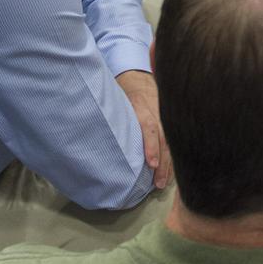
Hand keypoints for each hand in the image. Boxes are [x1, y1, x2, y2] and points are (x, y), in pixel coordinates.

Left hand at [116, 70, 172, 190]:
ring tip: (162, 184)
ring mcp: (165, 119)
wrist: (139, 80)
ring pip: (171, 143)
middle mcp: (157, 113)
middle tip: (158, 183)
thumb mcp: (117, 100)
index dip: (151, 146)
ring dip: (168, 164)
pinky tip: (168, 173)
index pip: (150, 127)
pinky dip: (171, 159)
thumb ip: (111, 116)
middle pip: (163, 139)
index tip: (151, 164)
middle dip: (163, 162)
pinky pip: (173, 143)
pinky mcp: (169, 124)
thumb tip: (89, 134)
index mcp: (142, 107)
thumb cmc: (124, 93)